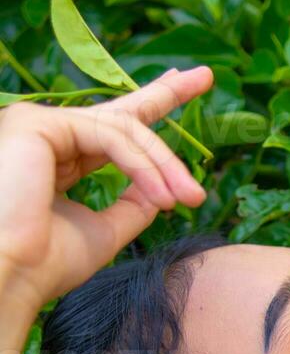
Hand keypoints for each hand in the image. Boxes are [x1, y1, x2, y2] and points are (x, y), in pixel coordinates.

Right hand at [0, 65, 213, 312]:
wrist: (10, 277)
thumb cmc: (45, 264)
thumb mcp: (104, 231)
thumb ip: (133, 206)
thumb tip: (164, 190)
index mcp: (56, 160)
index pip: (109, 131)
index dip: (148, 108)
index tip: (185, 87)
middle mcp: (45, 136)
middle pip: (117, 113)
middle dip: (164, 95)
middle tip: (205, 76)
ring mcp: (38, 125)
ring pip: (123, 132)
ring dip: (164, 166)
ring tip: (189, 197)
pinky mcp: (38, 123)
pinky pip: (109, 137)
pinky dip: (143, 166)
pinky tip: (163, 196)